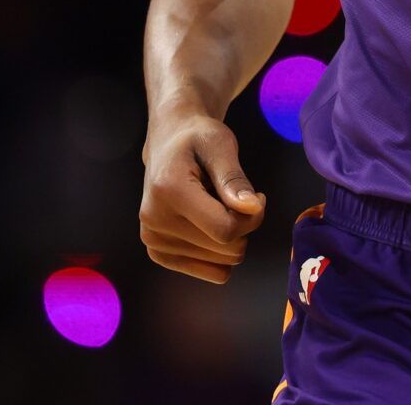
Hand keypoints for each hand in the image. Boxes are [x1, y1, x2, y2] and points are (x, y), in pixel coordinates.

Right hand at [139, 109, 266, 283]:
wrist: (169, 142)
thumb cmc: (198, 139)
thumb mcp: (220, 145)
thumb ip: (235, 180)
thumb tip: (253, 209)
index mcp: (169, 192)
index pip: (226, 229)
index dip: (253, 217)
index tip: (258, 196)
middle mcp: (154, 221)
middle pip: (226, 248)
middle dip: (243, 225)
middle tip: (236, 198)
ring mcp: (153, 240)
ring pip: (222, 263)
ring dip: (230, 236)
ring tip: (216, 206)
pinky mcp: (158, 253)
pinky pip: (211, 272)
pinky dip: (220, 251)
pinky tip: (211, 224)